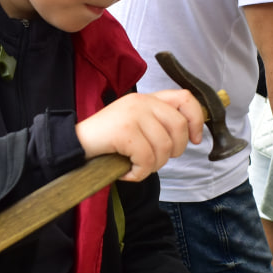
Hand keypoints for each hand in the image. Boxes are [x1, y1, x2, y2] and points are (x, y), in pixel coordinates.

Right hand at [75, 89, 203, 181]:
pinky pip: (146, 159)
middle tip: (156, 159)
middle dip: (174, 151)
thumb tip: (190, 136)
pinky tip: (127, 172)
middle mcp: (142, 102)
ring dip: (153, 166)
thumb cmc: (108, 140)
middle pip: (179, 127)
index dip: (197, 120)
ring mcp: (133, 114)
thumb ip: (159, 123)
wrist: (75, 144)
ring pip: (164, 147)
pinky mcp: (125, 131)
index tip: (195, 139)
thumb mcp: (137, 124)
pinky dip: (139, 173)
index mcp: (148, 98)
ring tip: (137, 166)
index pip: (186, 98)